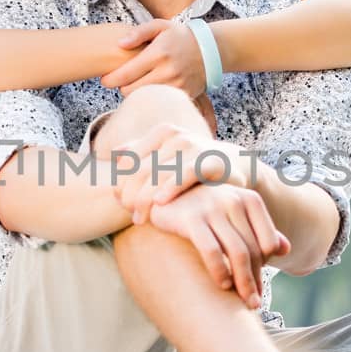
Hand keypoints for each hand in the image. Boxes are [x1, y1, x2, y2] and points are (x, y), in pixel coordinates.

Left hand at [102, 19, 207, 96]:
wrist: (211, 50)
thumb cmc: (180, 36)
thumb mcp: (160, 26)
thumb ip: (138, 33)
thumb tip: (119, 44)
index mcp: (157, 54)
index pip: (124, 75)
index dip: (110, 79)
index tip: (105, 79)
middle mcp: (167, 72)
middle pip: (130, 91)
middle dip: (122, 87)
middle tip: (123, 80)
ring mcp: (175, 86)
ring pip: (143, 99)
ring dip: (135, 94)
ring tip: (136, 83)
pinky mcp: (183, 95)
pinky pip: (158, 103)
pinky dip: (151, 98)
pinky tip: (150, 89)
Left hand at [111, 124, 246, 226]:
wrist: (236, 167)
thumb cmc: (196, 165)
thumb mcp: (169, 157)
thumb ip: (143, 154)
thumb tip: (114, 154)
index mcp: (162, 133)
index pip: (130, 160)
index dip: (120, 183)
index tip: (120, 204)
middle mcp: (176, 136)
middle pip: (141, 169)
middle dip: (130, 195)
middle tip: (129, 215)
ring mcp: (193, 146)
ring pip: (158, 174)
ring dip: (144, 199)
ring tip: (140, 218)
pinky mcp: (209, 160)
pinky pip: (185, 174)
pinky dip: (170, 188)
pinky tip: (160, 203)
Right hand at [148, 184, 289, 308]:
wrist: (163, 197)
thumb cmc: (203, 210)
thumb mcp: (234, 215)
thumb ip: (260, 230)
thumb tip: (286, 249)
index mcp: (249, 199)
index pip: (268, 241)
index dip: (266, 267)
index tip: (259, 285)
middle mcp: (233, 200)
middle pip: (254, 250)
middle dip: (255, 281)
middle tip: (255, 304)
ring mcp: (212, 208)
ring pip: (237, 252)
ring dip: (243, 282)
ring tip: (244, 302)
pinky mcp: (190, 218)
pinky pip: (211, 251)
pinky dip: (220, 271)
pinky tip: (222, 285)